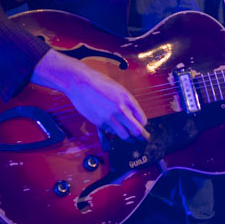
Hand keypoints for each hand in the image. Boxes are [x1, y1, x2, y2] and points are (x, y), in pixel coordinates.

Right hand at [31, 49, 148, 139]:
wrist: (81, 83)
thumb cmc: (99, 83)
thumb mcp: (119, 90)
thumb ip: (127, 103)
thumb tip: (133, 115)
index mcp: (128, 100)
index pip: (142, 120)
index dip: (143, 125)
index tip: (142, 127)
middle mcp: (121, 110)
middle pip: (137, 131)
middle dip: (141, 137)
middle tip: (143, 140)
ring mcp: (110, 117)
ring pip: (124, 136)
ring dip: (127, 138)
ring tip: (130, 139)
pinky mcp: (99, 122)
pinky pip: (110, 133)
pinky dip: (113, 134)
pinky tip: (113, 134)